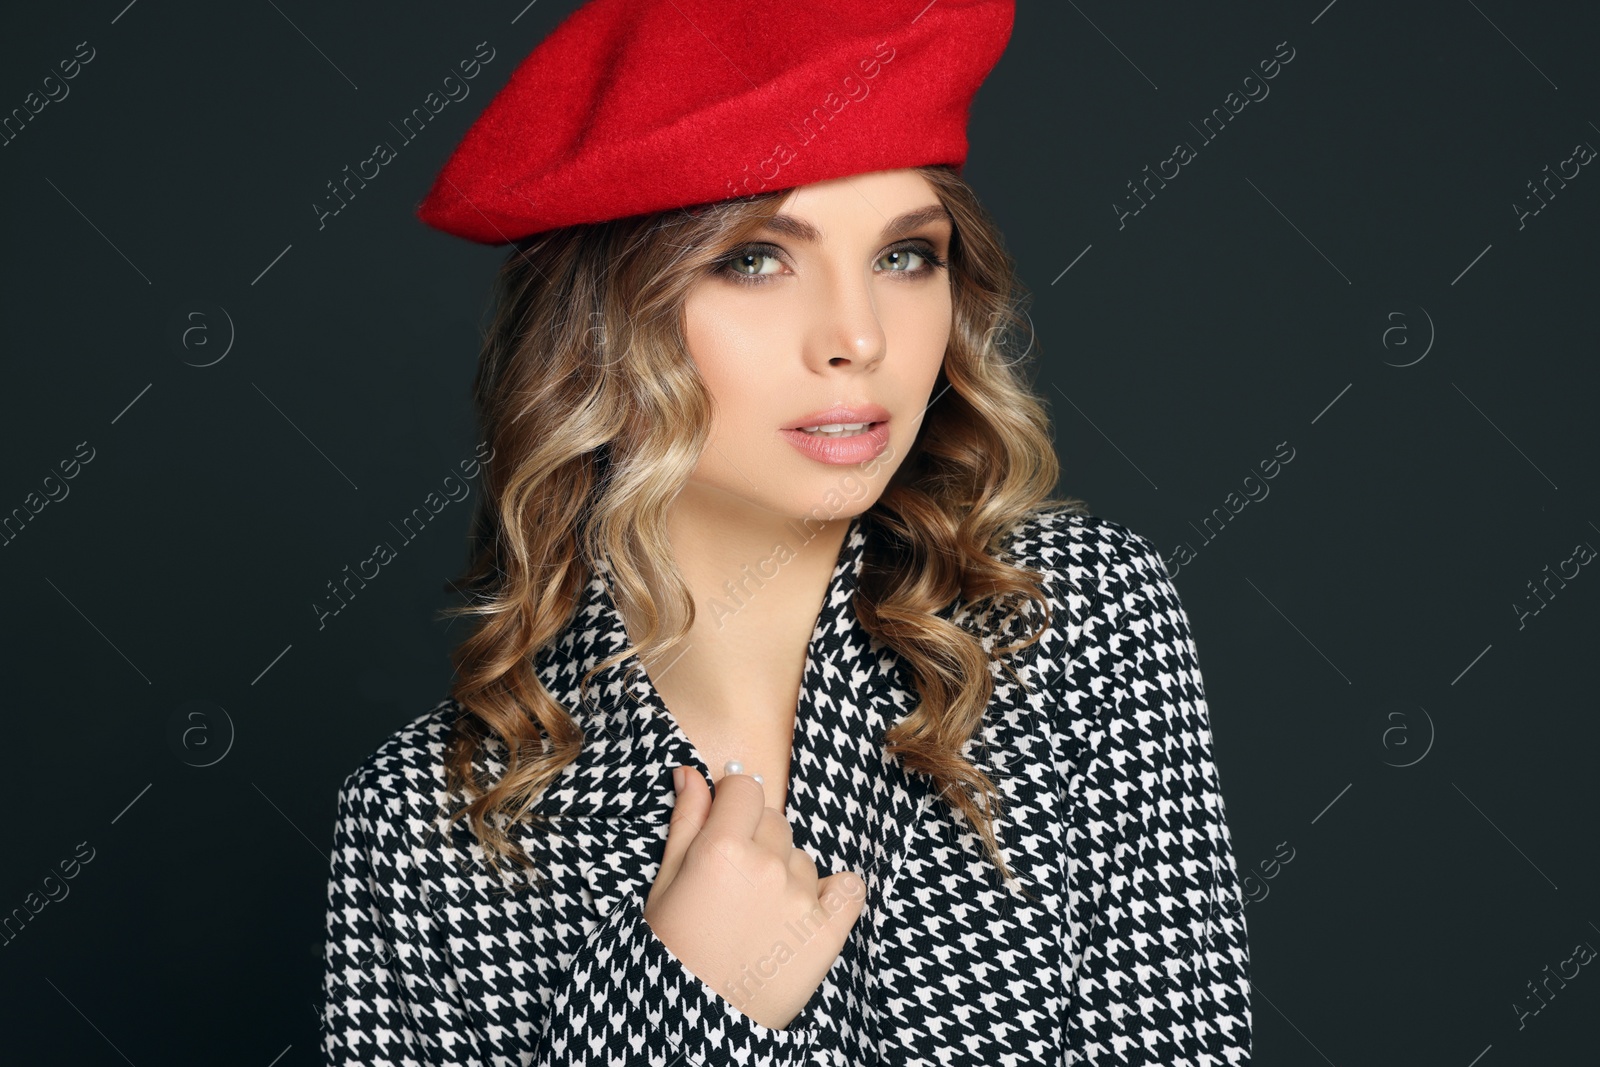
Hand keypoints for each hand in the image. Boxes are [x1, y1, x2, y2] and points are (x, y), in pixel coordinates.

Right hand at [642, 765, 865, 1029]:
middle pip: (776, 821)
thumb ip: (685, 822)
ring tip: (757, 914)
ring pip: (803, 857)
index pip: (745, 787)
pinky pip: (849, 886)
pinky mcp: (828, 931)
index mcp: (721, 848)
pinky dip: (834, 893)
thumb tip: (690, 772)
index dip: (733, 802)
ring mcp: (801, 898)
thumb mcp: (664, 884)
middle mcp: (766, 866)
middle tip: (735, 882)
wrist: (696, 1021)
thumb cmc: (671, 952)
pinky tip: (807, 910)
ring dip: (786, 873)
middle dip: (756, 839)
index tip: (726, 822)